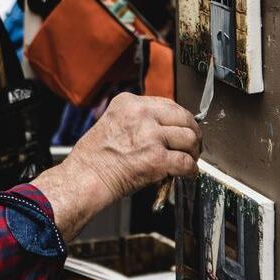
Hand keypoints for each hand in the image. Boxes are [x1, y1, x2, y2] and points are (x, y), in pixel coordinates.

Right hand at [32, 93, 201, 239]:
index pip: (168, 103)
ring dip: (193, 151)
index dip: (179, 118)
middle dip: (192, 132)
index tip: (182, 127)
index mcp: (129, 102)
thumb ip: (139, 120)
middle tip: (193, 144)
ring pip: (189, 138)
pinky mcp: (157, 158)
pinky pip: (186, 163)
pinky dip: (191, 170)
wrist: (85, 177)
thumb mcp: (113, 121)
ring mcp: (151, 136)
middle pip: (183, 117)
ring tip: (191, 159)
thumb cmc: (94, 156)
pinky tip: (188, 174)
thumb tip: (166, 128)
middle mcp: (142, 114)